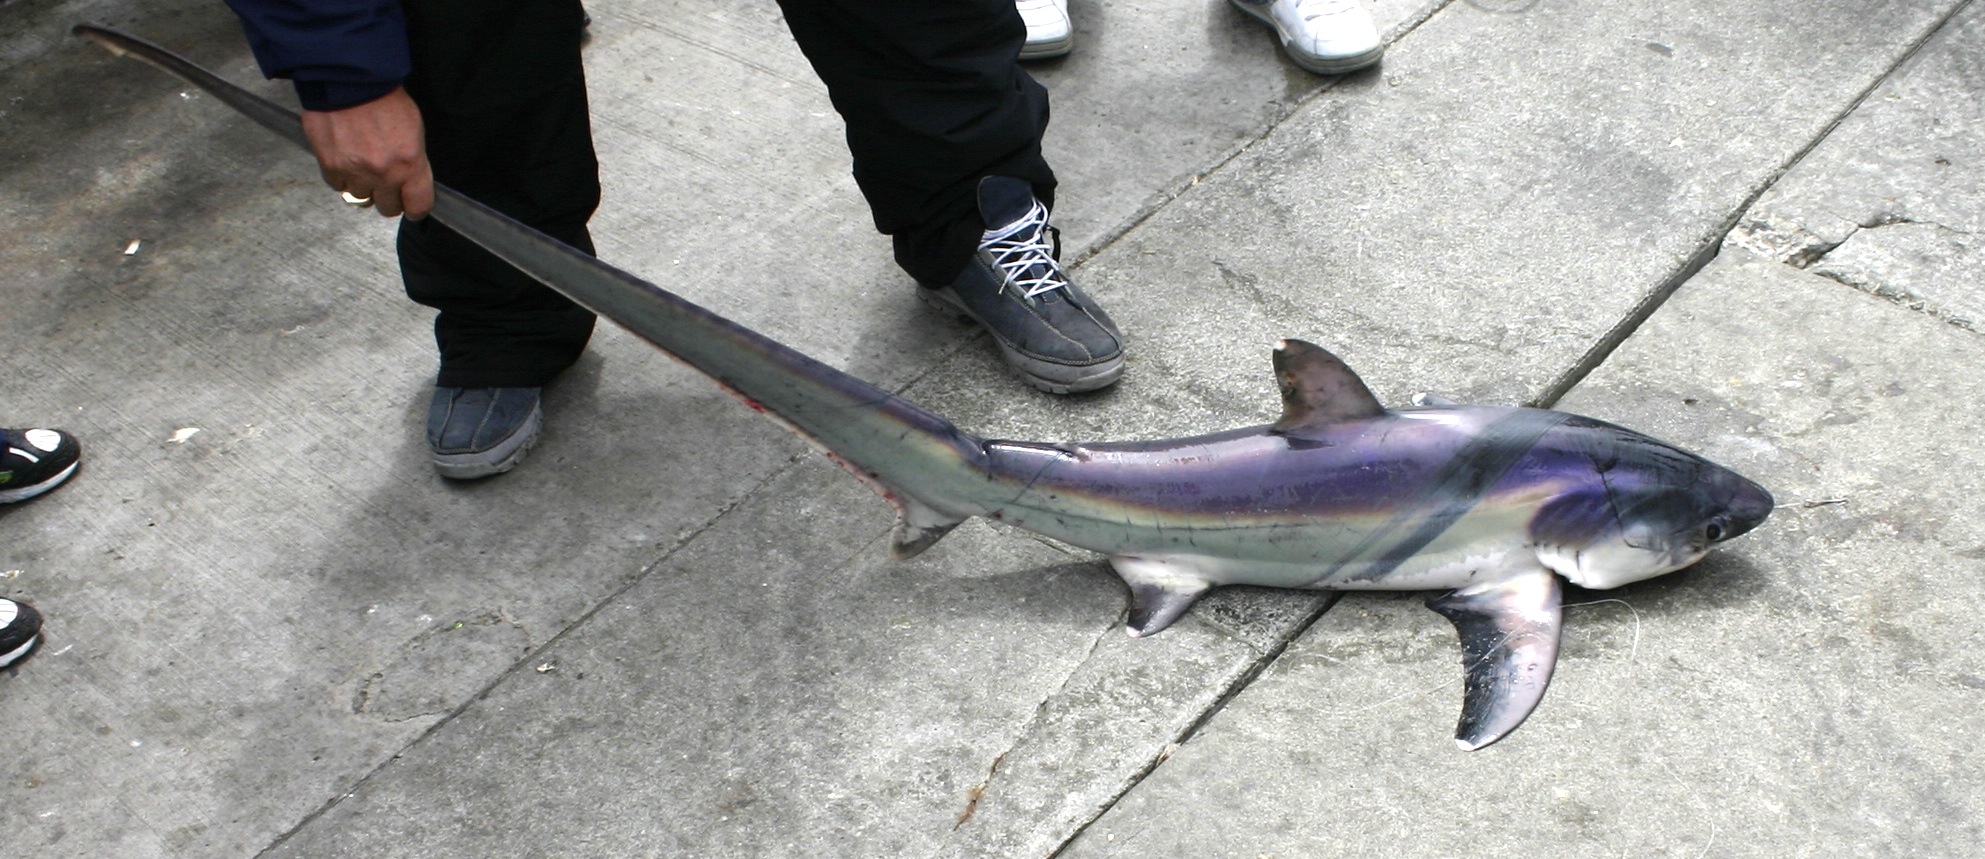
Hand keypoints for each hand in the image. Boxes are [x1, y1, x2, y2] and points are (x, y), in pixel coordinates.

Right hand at [300, 87, 434, 218]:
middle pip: (388, 209)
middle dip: (388, 198)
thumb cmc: (385, 99)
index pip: (418, 206)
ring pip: (361, 198)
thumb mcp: (414, 129)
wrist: (349, 80)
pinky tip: (346, 159)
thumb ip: (413, 161)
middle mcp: (383, 174)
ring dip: (363, 185)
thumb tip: (410, 182)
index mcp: (410, 164)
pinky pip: (338, 185)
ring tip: (362, 163)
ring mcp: (355, 172)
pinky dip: (341, 177)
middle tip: (385, 183)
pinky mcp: (330, 166)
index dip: (416, 207)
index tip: (412, 205)